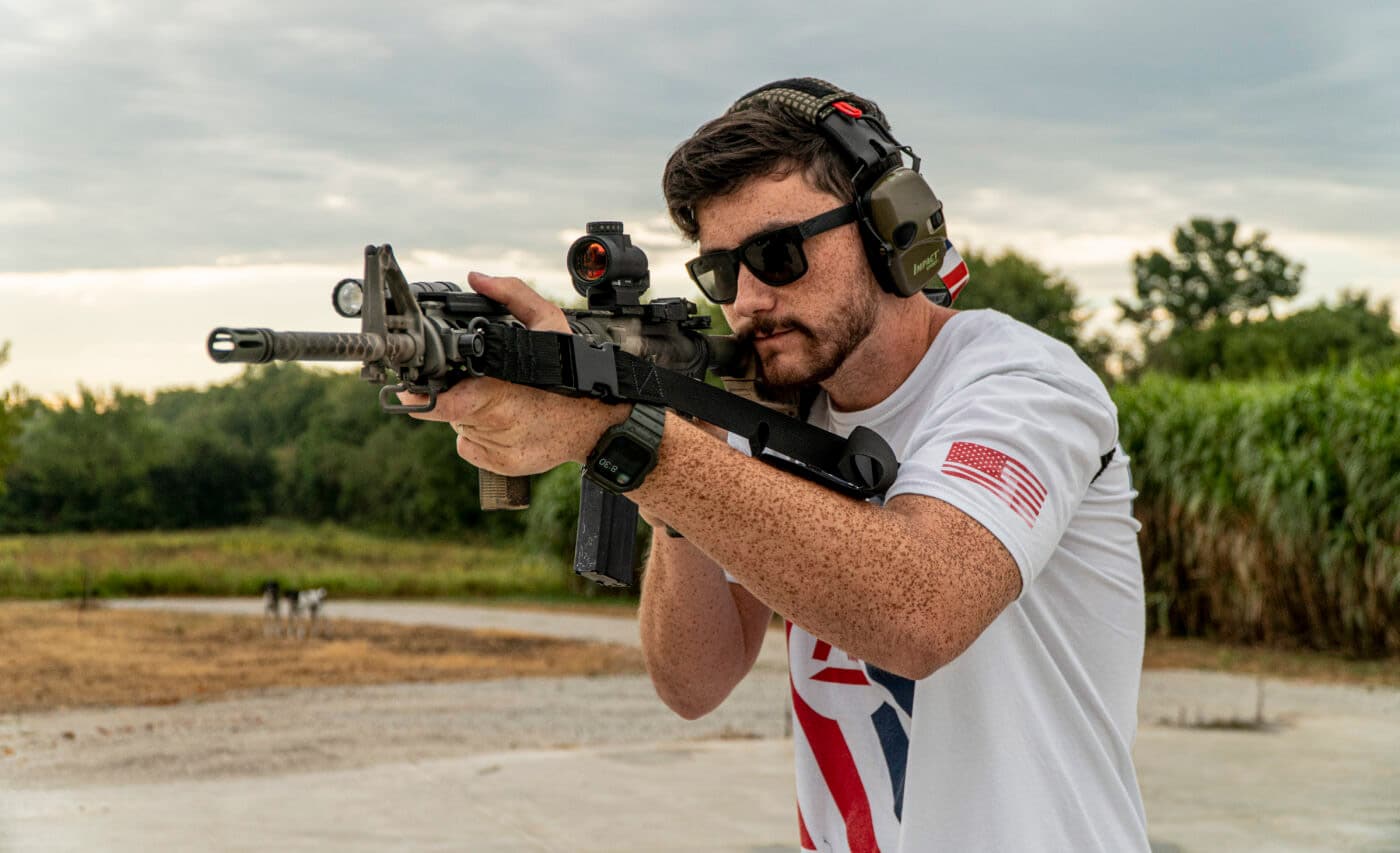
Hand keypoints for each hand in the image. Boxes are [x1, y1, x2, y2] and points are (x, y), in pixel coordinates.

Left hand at [399, 272, 629, 474]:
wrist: (599, 422)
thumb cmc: (573, 374)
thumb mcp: (549, 322)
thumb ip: (512, 294)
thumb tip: (478, 279)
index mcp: (497, 387)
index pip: (439, 402)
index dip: (422, 395)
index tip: (413, 390)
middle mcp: (496, 420)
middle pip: (449, 409)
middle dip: (460, 394)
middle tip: (488, 385)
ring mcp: (500, 445)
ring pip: (461, 427)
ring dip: (473, 415)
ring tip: (506, 403)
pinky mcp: (505, 463)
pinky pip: (471, 448)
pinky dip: (480, 438)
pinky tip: (506, 425)